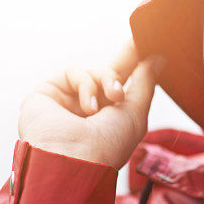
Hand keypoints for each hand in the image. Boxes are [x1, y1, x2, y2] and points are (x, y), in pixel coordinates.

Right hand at [18, 37, 164, 168]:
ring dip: (108, 80)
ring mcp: (67, 102)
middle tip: (139, 43)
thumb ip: (144, 83)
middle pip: (108, 74)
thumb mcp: (136, 114)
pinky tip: (88, 106)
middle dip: (126, 58)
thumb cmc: (107, 147)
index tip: (151, 47)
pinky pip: (74, 72)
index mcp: (109, 119)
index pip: (122, 86)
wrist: (72, 160)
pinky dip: (86, 83)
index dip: (136, 66)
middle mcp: (87, 111)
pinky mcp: (47, 93)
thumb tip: (156, 59)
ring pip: (94, 72)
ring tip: (113, 98)